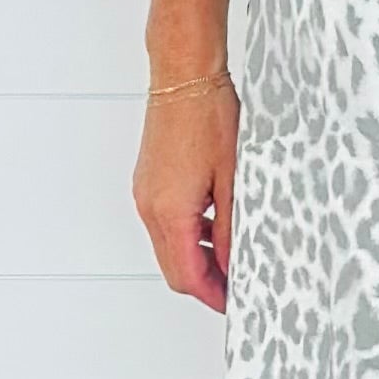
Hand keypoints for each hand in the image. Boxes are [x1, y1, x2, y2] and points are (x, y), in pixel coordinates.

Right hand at [133, 75, 239, 313]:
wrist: (183, 77)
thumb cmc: (208, 116)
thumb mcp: (233, 180)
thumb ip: (230, 229)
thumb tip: (233, 263)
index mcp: (171, 211)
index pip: (188, 275)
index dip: (212, 295)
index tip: (233, 302)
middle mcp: (150, 207)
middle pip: (173, 268)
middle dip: (203, 283)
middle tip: (234, 287)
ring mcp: (144, 194)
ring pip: (167, 247)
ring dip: (194, 259)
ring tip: (229, 258)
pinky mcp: (147, 182)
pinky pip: (163, 223)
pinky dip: (186, 235)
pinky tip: (213, 227)